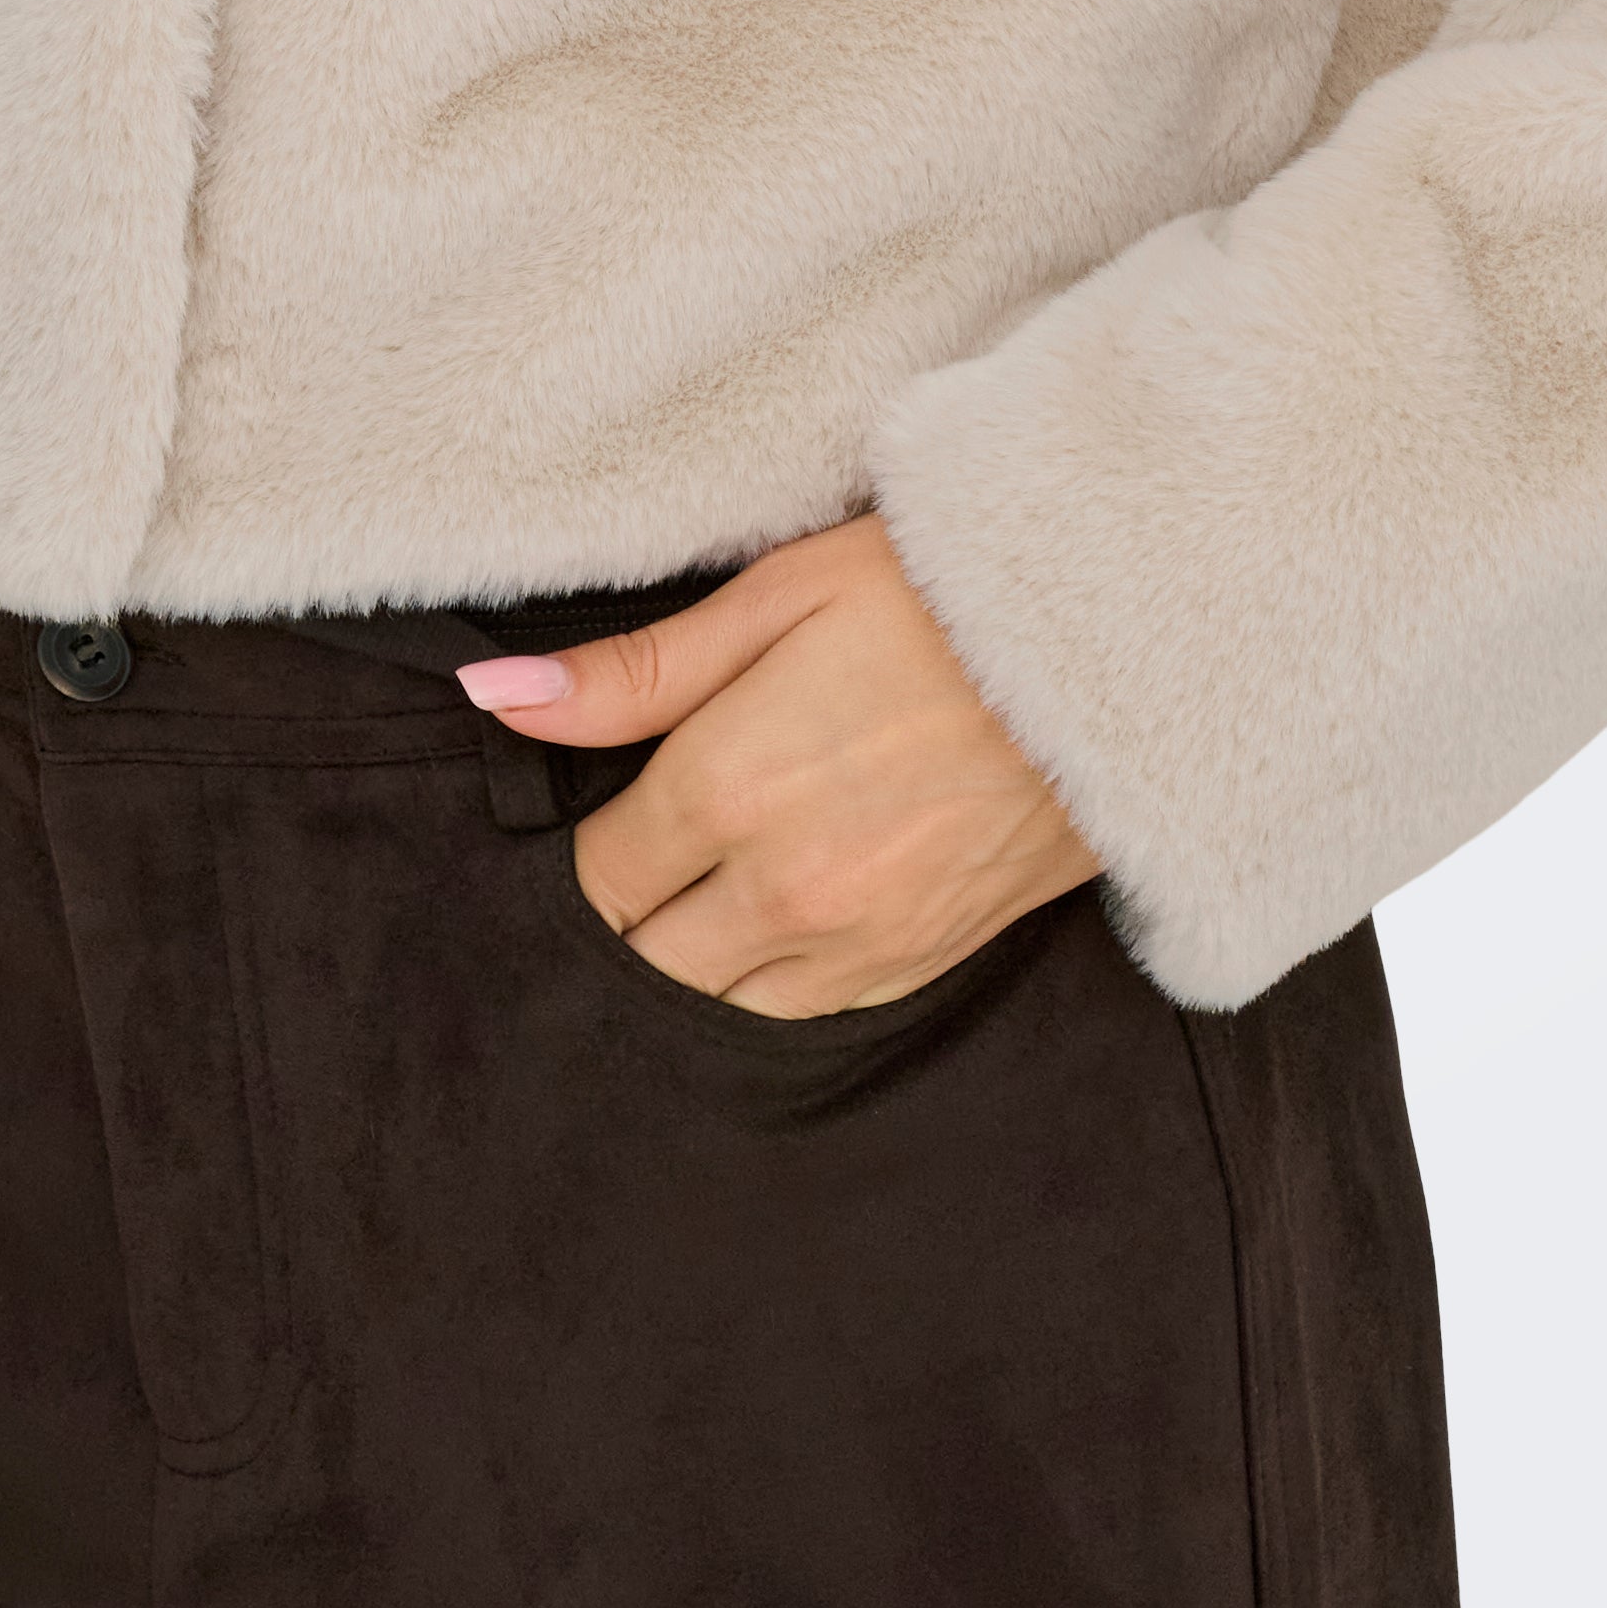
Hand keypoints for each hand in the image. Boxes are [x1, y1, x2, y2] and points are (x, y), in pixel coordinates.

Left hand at [462, 513, 1101, 1014]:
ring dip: (697, 956)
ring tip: (717, 880)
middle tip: (655, 844)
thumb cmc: (937, 594)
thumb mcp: (776, 597)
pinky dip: (774, 979)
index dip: (583, 846)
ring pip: (719, 1002)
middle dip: (632, 912)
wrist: (1116, 645)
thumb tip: (489, 697)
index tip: (602, 805)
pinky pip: (804, 1013)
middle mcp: (782, 890)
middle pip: (644, 958)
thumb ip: (631, 673)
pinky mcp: (921, 963)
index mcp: (728, 790)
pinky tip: (785, 912)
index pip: (595, 880)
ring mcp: (857, 941)